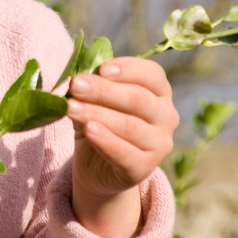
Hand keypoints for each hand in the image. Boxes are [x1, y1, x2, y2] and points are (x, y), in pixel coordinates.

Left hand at [66, 57, 177, 237]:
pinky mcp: (145, 168)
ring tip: (71, 107)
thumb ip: (92, 87)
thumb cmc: (99, 123)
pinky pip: (126, 154)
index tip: (102, 68)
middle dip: (104, 91)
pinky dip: (106, 141)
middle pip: (138, 99)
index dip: (128, 69)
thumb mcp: (94, 100)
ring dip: (98, 114)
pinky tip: (89, 130)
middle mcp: (166, 116)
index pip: (152, 74)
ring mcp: (160, 144)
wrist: (97, 167)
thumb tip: (77, 78)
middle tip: (76, 85)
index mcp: (159, 92)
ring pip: (130, 126)